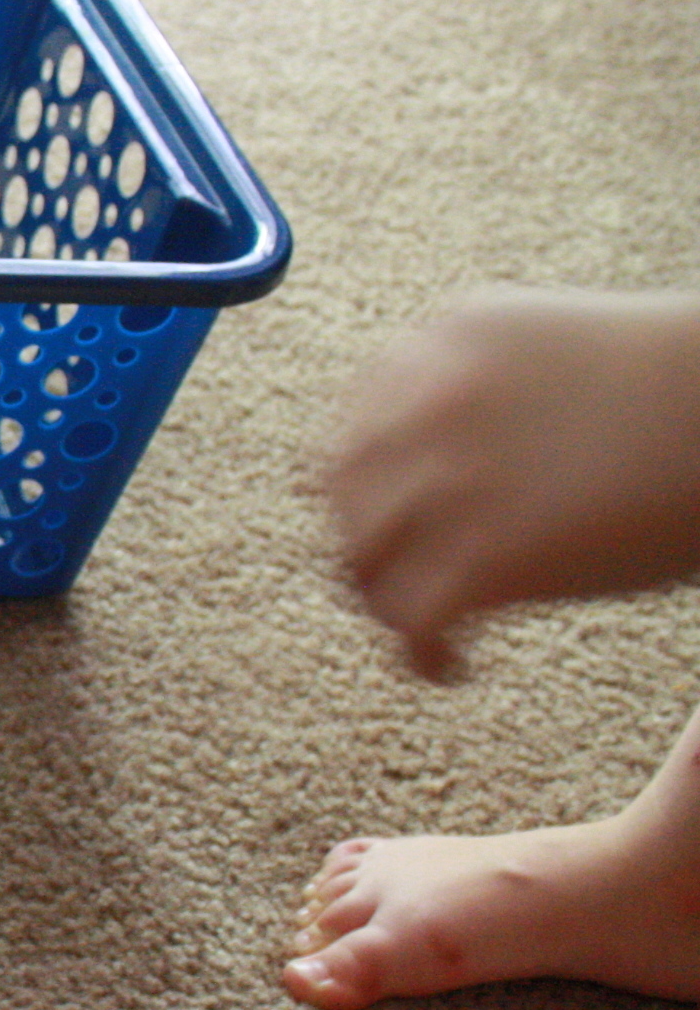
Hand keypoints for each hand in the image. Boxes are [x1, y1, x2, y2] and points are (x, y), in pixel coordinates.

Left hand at [330, 286, 699, 679]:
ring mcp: (447, 480)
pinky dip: (420, 654)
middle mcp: (425, 403)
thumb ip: (488, 393)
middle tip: (400, 582)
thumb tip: (446, 468)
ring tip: (429, 630)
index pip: (361, 423)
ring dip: (385, 602)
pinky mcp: (483, 557)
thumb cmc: (690, 389)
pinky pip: (410, 621)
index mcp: (443, 343)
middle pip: (345, 492)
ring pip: (363, 561)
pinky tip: (453, 666)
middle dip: (366, 541)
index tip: (392, 518)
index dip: (370, 483)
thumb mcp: (562, 354)